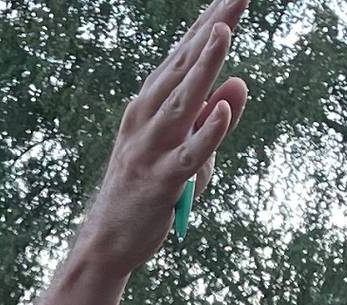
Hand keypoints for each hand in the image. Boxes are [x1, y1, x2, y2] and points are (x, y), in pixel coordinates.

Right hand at [80, 0, 251, 271]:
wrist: (107, 240)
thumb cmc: (147, 188)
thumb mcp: (186, 148)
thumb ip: (212, 117)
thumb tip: (240, 83)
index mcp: (150, 105)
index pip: (186, 55)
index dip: (211, 23)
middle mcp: (146, 118)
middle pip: (185, 66)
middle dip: (213, 28)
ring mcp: (151, 149)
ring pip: (184, 102)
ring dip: (204, 66)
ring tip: (223, 32)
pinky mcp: (161, 182)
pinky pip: (189, 155)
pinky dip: (207, 133)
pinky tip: (222, 109)